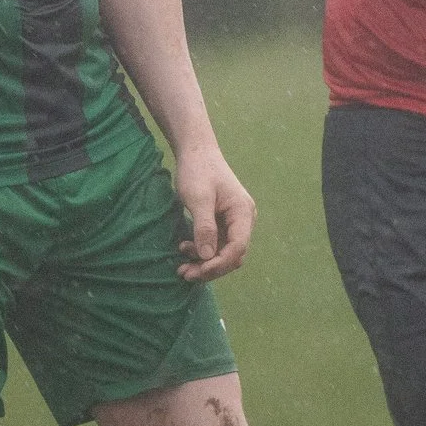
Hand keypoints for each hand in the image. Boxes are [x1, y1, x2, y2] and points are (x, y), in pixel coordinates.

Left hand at [172, 148, 254, 281]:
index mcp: (243, 212)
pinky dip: (201, 252)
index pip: (238, 247)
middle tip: (185, 274)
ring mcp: (233, 222)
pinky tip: (185, 248)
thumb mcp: (198, 198)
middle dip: (210, 268)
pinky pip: (216, 245)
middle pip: (233, 254)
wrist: (196, 152)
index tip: (198, 270)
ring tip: (182, 266)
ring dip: (204, 263)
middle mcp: (243, 219)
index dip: (220, 263)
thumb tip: (207, 257)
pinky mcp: (223, 222)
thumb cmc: (198, 170)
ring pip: (224, 253)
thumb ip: (205, 227)